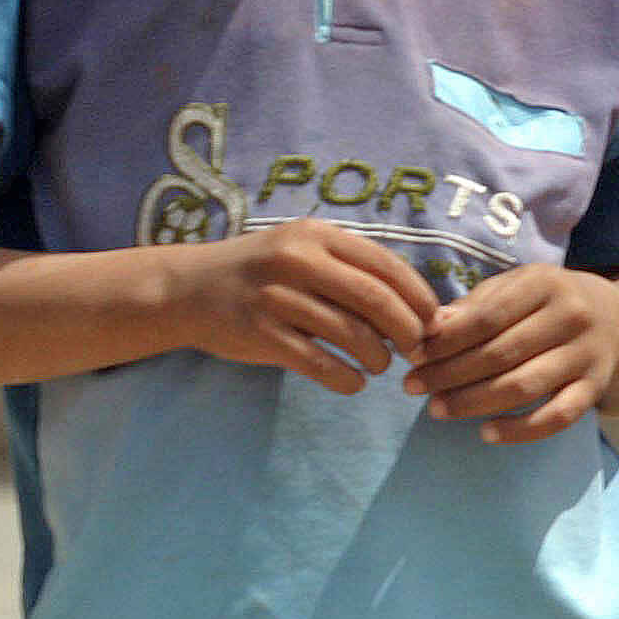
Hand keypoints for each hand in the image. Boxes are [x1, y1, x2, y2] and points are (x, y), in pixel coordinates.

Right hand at [173, 219, 437, 391]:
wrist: (186, 289)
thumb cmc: (262, 272)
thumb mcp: (304, 250)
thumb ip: (352, 269)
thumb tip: (418, 306)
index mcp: (318, 236)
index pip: (388, 266)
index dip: (420, 298)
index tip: (432, 321)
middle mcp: (298, 261)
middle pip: (376, 300)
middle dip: (408, 330)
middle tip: (416, 350)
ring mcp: (276, 298)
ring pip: (351, 334)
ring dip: (378, 357)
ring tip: (381, 365)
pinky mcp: (260, 334)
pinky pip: (319, 363)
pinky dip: (346, 378)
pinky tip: (354, 383)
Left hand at [403, 264, 618, 443]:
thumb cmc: (552, 302)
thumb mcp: (519, 287)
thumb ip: (477, 305)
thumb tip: (430, 327)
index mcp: (547, 283)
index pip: (487, 316)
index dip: (445, 340)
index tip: (412, 356)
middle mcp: (572, 316)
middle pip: (501, 353)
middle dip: (449, 373)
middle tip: (413, 387)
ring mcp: (587, 354)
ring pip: (524, 386)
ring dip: (474, 402)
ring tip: (437, 409)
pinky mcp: (596, 388)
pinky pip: (558, 416)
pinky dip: (521, 431)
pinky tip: (487, 433)